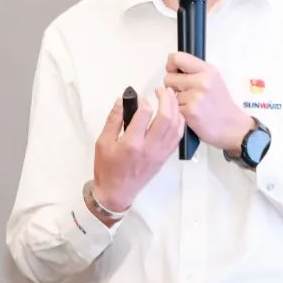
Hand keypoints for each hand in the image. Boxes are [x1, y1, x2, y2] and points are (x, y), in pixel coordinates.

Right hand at [92, 86, 183, 214]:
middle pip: (166, 118)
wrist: (116, 192)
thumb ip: (114, 119)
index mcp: (132, 143)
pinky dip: (179, 123)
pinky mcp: (165, 158)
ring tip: (171, 97)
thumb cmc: (107, 168)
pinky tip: (176, 114)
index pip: (144, 114)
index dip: (143, 101)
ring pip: (176, 127)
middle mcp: (149, 148)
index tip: (139, 96)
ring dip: (176, 109)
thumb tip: (122, 100)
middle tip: (161, 89)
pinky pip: (177, 138)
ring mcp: (160, 153)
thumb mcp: (103, 142)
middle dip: (166, 99)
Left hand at [164, 52, 252, 152]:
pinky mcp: (189, 112)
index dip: (171, 65)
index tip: (174, 72)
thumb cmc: (220, 103)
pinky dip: (179, 111)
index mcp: (207, 70)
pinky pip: (172, 107)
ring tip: (191, 104)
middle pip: (168, 78)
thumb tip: (172, 67)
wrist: (232, 126)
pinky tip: (190, 113)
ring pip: (169, 94)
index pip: (177, 58)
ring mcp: (195, 97)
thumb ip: (194, 70)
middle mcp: (202, 81)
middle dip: (173, 86)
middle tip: (185, 92)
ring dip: (176, 100)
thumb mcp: (213, 79)